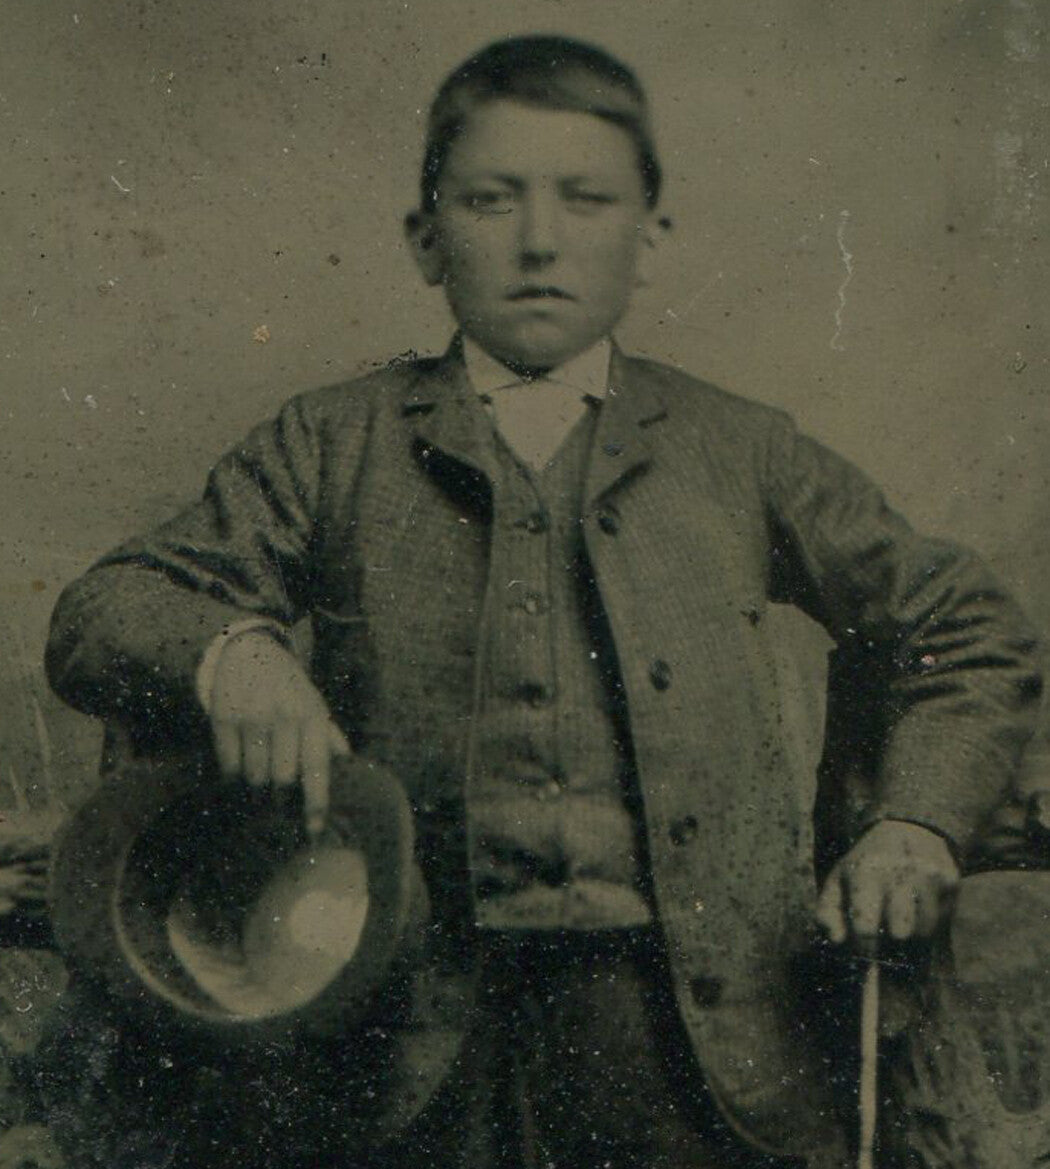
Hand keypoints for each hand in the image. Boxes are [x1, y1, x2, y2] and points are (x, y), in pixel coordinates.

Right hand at [210, 631, 349, 835]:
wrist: (249, 652)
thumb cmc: (289, 689)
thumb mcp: (315, 706)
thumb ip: (330, 739)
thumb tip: (349, 771)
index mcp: (313, 716)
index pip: (317, 769)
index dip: (316, 804)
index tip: (314, 831)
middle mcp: (285, 716)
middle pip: (281, 780)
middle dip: (280, 802)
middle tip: (279, 807)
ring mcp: (252, 716)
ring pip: (253, 777)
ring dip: (256, 792)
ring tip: (259, 792)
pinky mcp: (224, 717)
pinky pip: (228, 766)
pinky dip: (233, 779)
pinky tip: (238, 777)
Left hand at [815, 820, 959, 946]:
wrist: (906, 831)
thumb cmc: (864, 866)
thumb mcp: (838, 882)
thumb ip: (827, 914)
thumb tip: (836, 940)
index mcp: (865, 872)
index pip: (865, 927)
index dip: (865, 949)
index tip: (866, 955)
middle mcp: (899, 871)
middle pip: (900, 933)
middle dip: (892, 944)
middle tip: (886, 939)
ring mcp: (929, 874)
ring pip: (924, 931)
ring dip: (912, 935)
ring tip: (901, 920)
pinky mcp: (950, 879)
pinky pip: (943, 920)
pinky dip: (930, 922)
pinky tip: (919, 906)